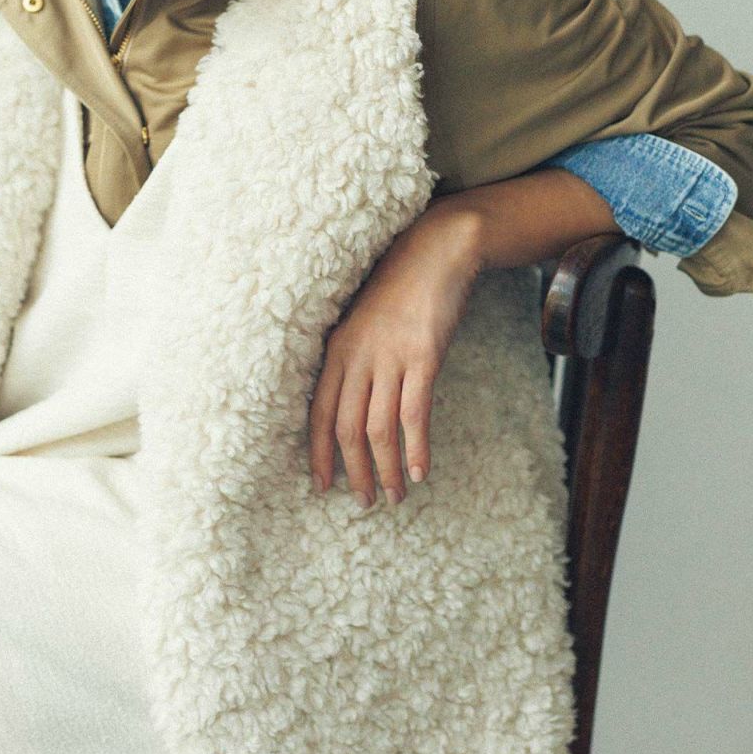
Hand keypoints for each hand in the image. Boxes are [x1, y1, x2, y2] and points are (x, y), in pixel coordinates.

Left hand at [308, 201, 483, 506]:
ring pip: (379, 427)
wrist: (435, 250)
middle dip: (353, 471)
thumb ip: (356, 359)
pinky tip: (419, 471)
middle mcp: (357, 355)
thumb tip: (355, 405)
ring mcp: (389, 356)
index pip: (317, 412)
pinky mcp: (423, 356)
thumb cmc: (400, 287)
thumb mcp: (364, 322)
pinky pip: (415, 412)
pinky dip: (415, 447)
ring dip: (386, 469)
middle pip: (346, 427)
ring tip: (394, 497)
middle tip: (363, 503)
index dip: (318, 452)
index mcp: (337, 349)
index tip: (320, 485)